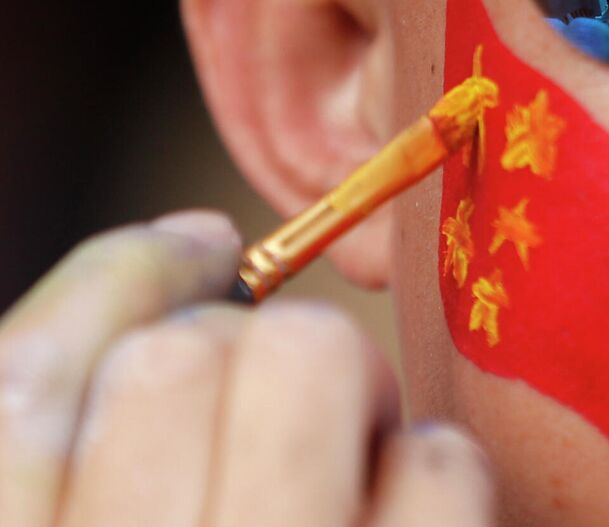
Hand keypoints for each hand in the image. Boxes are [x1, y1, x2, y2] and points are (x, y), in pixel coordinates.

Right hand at [0, 213, 494, 526]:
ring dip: (356, 388)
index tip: (199, 243)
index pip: (33, 376)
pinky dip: (436, 469)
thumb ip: (108, 420)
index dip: (128, 275)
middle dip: (255, 338)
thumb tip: (196, 236)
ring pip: (320, 359)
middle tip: (293, 389)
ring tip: (354, 458)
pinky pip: (440, 462)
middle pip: (188, 351)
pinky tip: (408, 515)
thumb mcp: (102, 515)